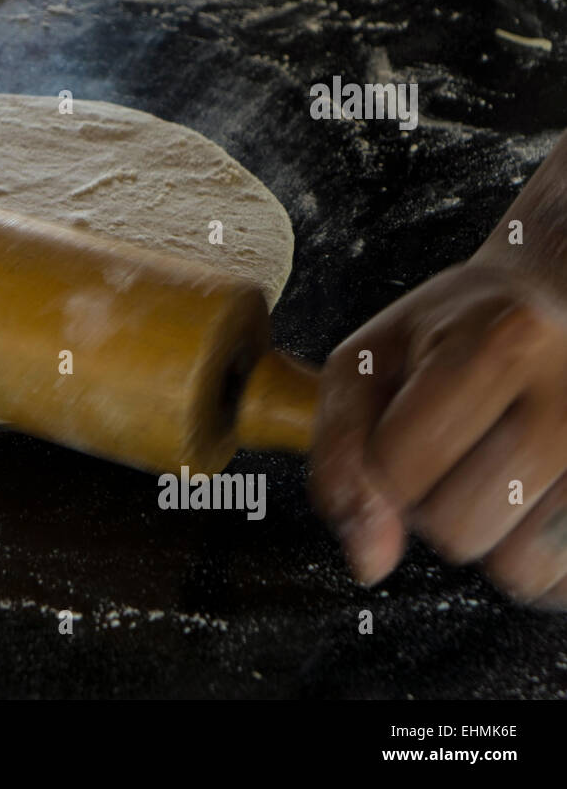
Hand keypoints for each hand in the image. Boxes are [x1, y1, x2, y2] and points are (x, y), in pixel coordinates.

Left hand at [309, 261, 566, 608]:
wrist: (558, 304)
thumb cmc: (454, 333)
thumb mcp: (368, 362)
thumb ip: (341, 454)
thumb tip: (368, 559)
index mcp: (503, 344)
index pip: (398, 468)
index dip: (381, 464)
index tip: (404, 426)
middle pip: (457, 528)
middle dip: (433, 502)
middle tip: (457, 445)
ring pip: (520, 569)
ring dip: (490, 533)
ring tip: (497, 469)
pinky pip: (565, 582)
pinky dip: (537, 555)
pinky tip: (533, 499)